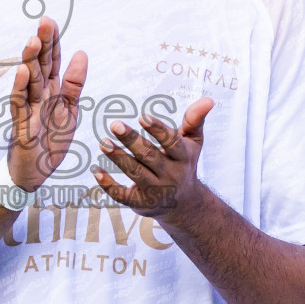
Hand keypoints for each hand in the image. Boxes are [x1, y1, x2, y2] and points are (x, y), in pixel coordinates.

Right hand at [6, 17, 86, 191]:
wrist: (34, 173)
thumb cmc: (49, 141)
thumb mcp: (69, 110)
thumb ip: (74, 83)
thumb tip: (81, 53)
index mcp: (52, 91)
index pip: (52, 62)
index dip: (53, 43)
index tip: (51, 22)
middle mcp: (38, 96)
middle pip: (40, 66)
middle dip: (42, 44)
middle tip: (45, 22)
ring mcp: (28, 109)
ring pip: (29, 81)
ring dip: (30, 61)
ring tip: (33, 41)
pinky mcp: (21, 126)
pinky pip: (20, 105)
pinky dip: (21, 88)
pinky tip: (23, 72)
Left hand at [91, 97, 215, 227]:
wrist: (184, 204)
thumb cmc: (184, 163)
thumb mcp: (193, 142)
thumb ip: (195, 120)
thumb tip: (209, 99)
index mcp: (183, 157)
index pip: (172, 143)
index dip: (158, 130)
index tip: (142, 117)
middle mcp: (171, 175)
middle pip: (150, 157)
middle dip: (131, 141)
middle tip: (114, 124)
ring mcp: (156, 191)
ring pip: (135, 174)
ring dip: (118, 158)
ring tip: (103, 143)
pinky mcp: (141, 204)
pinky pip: (122, 195)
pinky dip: (108, 185)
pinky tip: (95, 170)